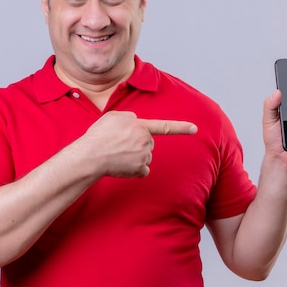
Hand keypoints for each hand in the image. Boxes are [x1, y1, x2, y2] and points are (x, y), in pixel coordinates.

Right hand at [79, 111, 197, 178]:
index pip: (165, 126)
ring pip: (144, 157)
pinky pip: (142, 170)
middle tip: (118, 144)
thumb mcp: (114, 116)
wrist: (91, 155)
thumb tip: (135, 125)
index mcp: (142, 126)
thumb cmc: (99, 135)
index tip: (195, 128)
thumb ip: (130, 118)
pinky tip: (121, 166)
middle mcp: (147, 141)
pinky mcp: (141, 169)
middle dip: (137, 144)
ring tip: (116, 154)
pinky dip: (134, 170)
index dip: (181, 127)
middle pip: (148, 143)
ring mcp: (145, 156)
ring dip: (134, 157)